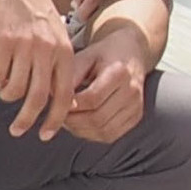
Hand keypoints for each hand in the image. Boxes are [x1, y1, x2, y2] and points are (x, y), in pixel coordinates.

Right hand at [0, 0, 79, 138]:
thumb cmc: (36, 10)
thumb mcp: (57, 35)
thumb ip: (57, 64)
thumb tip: (54, 98)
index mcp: (65, 51)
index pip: (64, 95)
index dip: (56, 119)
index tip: (47, 134)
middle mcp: (47, 50)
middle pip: (38, 98)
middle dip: (27, 120)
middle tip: (18, 131)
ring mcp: (25, 46)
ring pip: (15, 88)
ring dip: (8, 95)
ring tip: (6, 89)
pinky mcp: (3, 41)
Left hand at [55, 28, 151, 143]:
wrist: (131, 54)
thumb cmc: (106, 55)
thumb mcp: (86, 56)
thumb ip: (71, 76)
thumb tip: (54, 96)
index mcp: (119, 72)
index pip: (93, 98)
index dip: (72, 106)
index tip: (58, 104)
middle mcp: (132, 91)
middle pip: (98, 118)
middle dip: (74, 121)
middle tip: (59, 116)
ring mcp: (136, 106)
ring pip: (104, 131)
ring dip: (81, 130)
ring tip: (69, 121)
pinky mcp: (136, 117)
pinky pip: (111, 135)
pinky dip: (93, 135)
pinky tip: (83, 125)